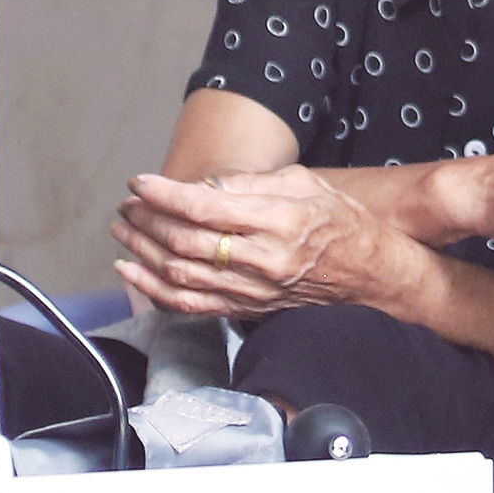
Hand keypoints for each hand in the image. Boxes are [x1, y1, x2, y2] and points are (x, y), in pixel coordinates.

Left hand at [112, 165, 429, 316]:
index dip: (164, 195)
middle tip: (128, 205)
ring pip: (180, 276)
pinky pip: (190, 305)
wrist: (369, 271)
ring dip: (143, 253)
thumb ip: (250, 184)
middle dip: (147, 221)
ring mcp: (253, 290)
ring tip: (123, 231)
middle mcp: (263, 259)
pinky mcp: (247, 310)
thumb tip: (201, 186)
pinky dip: (154, 290)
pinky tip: (132, 273)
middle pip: (186, 241)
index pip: (204, 207)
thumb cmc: (339, 220)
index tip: (140, 183)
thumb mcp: (303, 182)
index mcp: (277, 220)